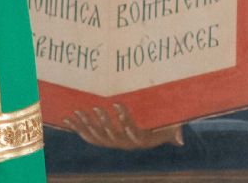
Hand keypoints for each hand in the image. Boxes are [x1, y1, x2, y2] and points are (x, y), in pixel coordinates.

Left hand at [64, 103, 183, 149]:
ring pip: (97, 137)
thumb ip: (174, 131)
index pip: (132, 132)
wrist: (148, 131)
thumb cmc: (161, 124)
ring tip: (78, 112)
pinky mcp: (101, 139)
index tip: (117, 103)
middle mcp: (125, 144)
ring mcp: (112, 142)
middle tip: (95, 107)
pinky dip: (77, 128)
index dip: (125, 119)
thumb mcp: (171, 126)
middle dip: (103, 122)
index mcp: (141, 140)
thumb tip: (180, 140)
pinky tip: (67, 120)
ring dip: (87, 125)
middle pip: (112, 136)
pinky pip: (88, 136)